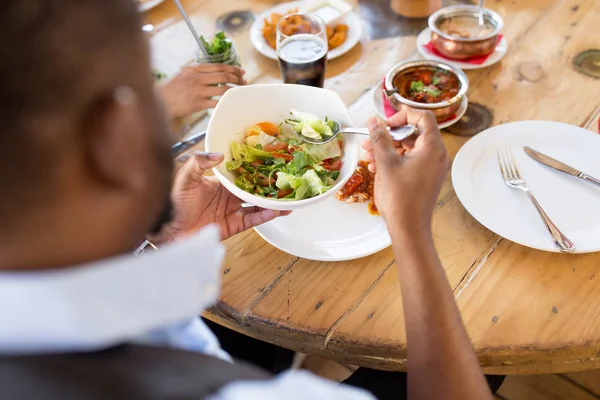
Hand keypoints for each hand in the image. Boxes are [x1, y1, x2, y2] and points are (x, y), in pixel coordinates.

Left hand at [152, 152, 289, 242]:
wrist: (166, 231)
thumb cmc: (172, 203)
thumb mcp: (184, 178)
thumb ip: (199, 163)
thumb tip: (220, 155)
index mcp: (218, 182)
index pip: (240, 173)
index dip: (253, 167)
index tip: (268, 159)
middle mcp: (227, 196)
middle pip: (252, 188)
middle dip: (267, 184)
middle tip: (284, 177)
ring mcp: (231, 211)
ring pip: (256, 204)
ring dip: (271, 201)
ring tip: (287, 195)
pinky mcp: (232, 226)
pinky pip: (252, 220)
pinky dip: (264, 215)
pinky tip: (276, 210)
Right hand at [159, 64, 245, 118]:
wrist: (160, 102)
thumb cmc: (172, 89)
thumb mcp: (184, 74)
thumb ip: (198, 72)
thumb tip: (216, 73)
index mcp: (194, 68)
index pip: (219, 66)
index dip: (233, 68)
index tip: (241, 71)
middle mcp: (197, 77)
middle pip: (224, 75)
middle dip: (237, 78)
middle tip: (243, 81)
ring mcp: (198, 90)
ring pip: (223, 88)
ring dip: (234, 90)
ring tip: (239, 91)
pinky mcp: (198, 103)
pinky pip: (217, 102)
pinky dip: (226, 102)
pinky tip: (231, 102)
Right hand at [362, 108, 449, 230]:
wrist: (408, 228)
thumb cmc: (400, 197)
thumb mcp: (386, 163)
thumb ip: (380, 138)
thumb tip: (373, 121)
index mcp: (433, 148)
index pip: (423, 117)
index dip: (402, 115)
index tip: (385, 124)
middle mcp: (437, 155)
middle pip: (414, 132)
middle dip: (389, 135)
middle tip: (370, 140)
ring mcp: (433, 167)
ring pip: (410, 147)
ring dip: (388, 148)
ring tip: (368, 155)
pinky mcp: (426, 177)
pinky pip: (411, 160)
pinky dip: (395, 159)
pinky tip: (376, 166)